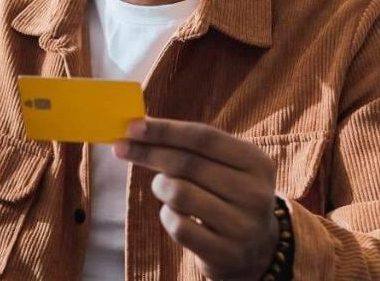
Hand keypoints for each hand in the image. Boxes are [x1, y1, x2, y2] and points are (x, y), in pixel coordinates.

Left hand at [114, 118, 279, 280]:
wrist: (255, 249)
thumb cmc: (227, 195)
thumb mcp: (225, 168)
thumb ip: (191, 147)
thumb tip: (139, 130)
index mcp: (257, 163)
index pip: (204, 137)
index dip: (165, 130)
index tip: (131, 126)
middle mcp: (255, 193)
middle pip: (188, 163)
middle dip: (148, 153)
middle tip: (121, 148)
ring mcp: (242, 226)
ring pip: (179, 193)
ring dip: (160, 186)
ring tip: (163, 187)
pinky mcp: (225, 253)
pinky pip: (179, 226)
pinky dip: (167, 216)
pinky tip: (173, 214)